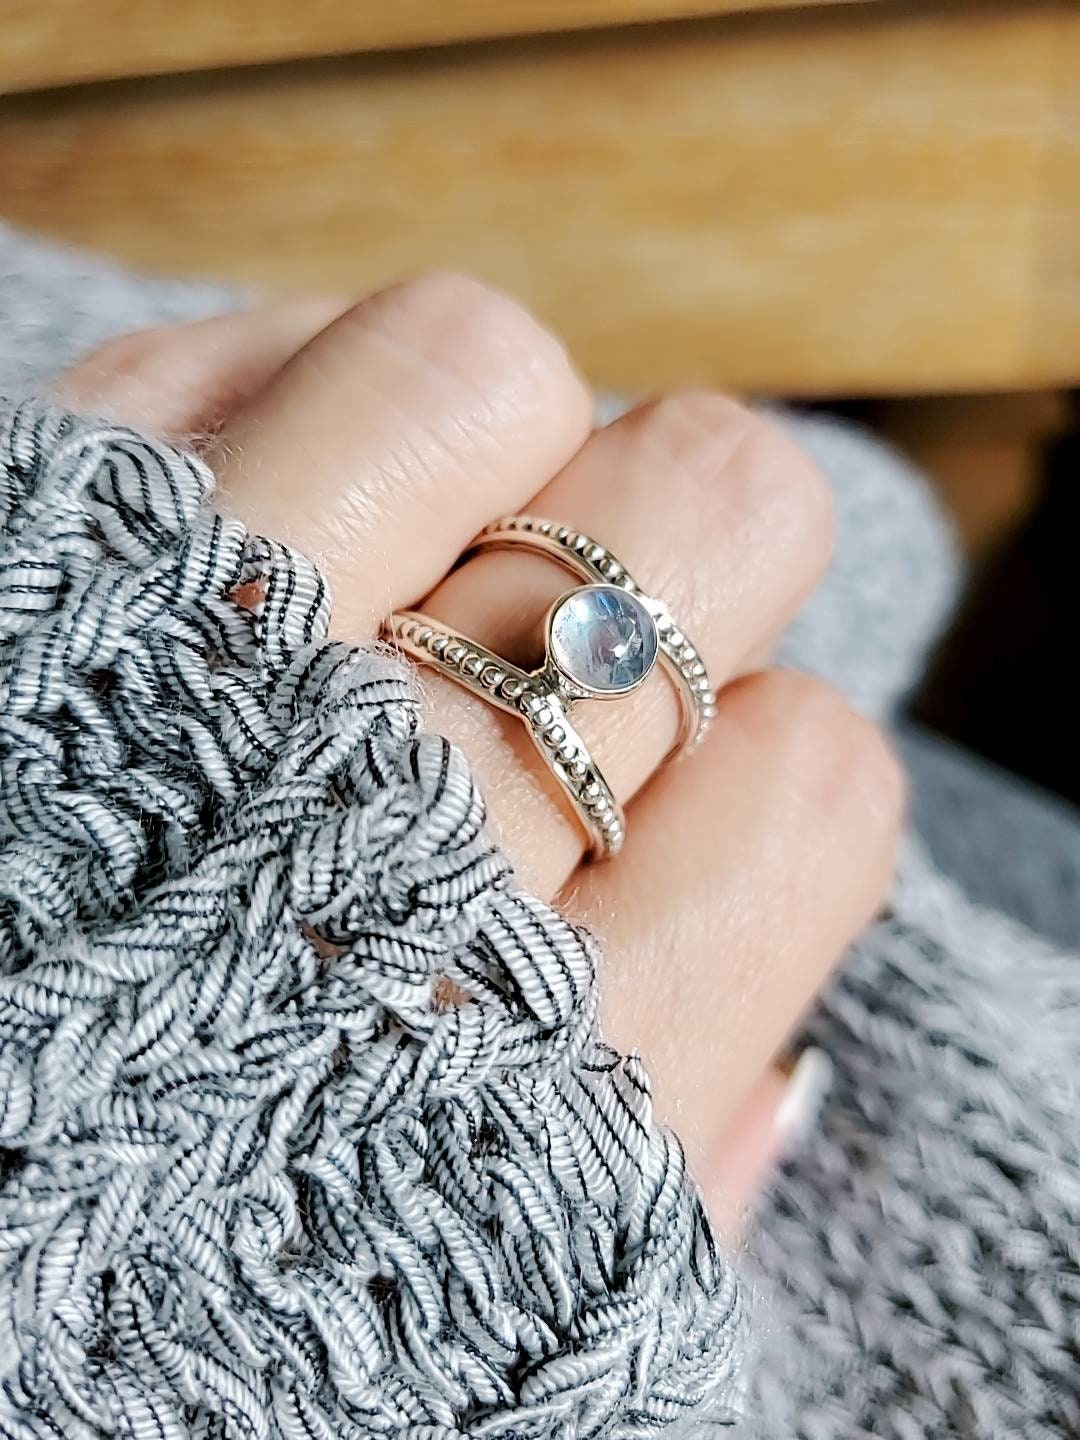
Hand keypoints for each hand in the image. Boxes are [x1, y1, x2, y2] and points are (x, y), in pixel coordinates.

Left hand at [58, 273, 902, 1230]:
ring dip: (487, 445)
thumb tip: (787, 1070)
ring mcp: (188, 673)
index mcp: (542, 1087)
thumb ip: (665, 1192)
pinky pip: (244, 342)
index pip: (813, 773)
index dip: (769, 764)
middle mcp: (386, 854)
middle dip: (684, 556)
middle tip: (581, 638)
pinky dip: (297, 401)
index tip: (677, 802)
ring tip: (416, 559)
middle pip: (713, 502)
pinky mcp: (24, 548)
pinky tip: (277, 519)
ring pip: (477, 367)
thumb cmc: (162, 1303)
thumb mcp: (489, 1323)